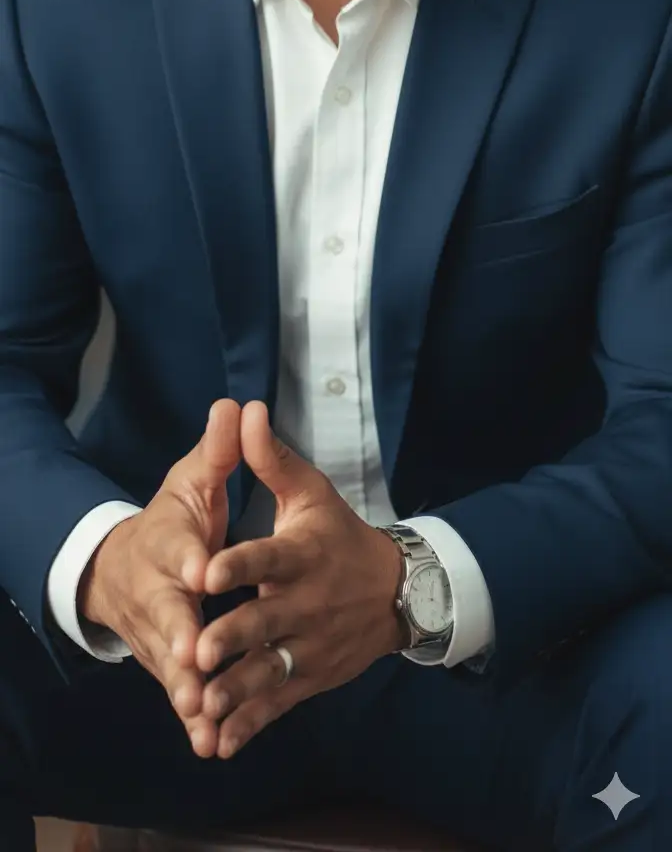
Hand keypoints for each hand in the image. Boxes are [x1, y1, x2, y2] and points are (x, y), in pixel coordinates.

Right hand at [78, 397, 241, 754]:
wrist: (123, 570)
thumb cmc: (169, 520)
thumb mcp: (190, 482)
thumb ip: (218, 452)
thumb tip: (237, 405)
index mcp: (168, 543)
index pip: (178, 550)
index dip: (192, 560)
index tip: (205, 571)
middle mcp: (159, 592)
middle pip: (168, 616)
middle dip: (179, 636)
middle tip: (195, 656)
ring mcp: (162, 634)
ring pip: (173, 664)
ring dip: (187, 690)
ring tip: (204, 714)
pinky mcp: (172, 665)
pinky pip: (183, 693)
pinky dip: (196, 718)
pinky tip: (213, 744)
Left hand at [193, 400, 405, 759]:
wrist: (396, 590)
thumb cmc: (339, 534)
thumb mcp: (310, 492)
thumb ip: (271, 457)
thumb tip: (245, 410)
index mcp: (302, 554)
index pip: (268, 557)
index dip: (239, 564)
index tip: (207, 571)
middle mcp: (306, 603)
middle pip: (265, 622)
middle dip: (232, 639)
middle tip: (197, 651)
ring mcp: (308, 645)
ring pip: (268, 671)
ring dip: (235, 690)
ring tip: (201, 705)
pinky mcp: (308, 678)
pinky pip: (276, 704)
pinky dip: (249, 724)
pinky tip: (218, 743)